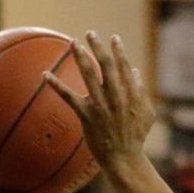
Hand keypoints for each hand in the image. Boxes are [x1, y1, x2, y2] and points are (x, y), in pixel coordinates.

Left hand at [44, 32, 155, 171]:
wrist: (125, 159)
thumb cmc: (136, 137)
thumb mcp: (147, 114)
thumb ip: (141, 91)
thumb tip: (135, 71)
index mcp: (131, 95)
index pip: (124, 67)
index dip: (118, 51)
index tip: (113, 38)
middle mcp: (116, 97)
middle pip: (106, 66)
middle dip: (98, 47)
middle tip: (90, 33)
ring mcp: (101, 106)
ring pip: (89, 76)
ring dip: (80, 57)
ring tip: (72, 43)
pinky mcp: (87, 116)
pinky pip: (69, 97)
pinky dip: (56, 86)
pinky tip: (46, 75)